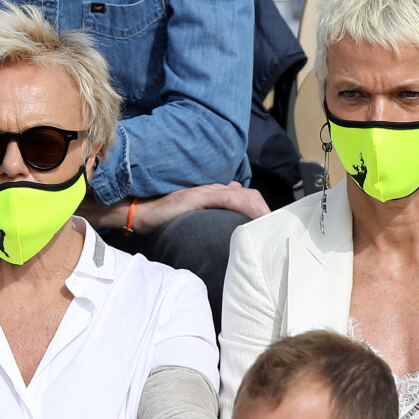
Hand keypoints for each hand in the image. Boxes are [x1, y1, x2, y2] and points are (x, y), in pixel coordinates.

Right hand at [79, 182, 269, 234]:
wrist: (142, 211)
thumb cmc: (165, 216)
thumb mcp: (193, 214)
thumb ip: (210, 211)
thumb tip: (229, 207)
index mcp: (214, 192)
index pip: (247, 197)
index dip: (261, 210)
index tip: (270, 226)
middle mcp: (214, 188)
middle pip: (251, 196)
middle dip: (267, 212)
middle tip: (276, 230)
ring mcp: (207, 191)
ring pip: (245, 197)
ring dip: (261, 211)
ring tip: (270, 227)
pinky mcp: (198, 196)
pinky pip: (229, 199)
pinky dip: (246, 207)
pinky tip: (255, 218)